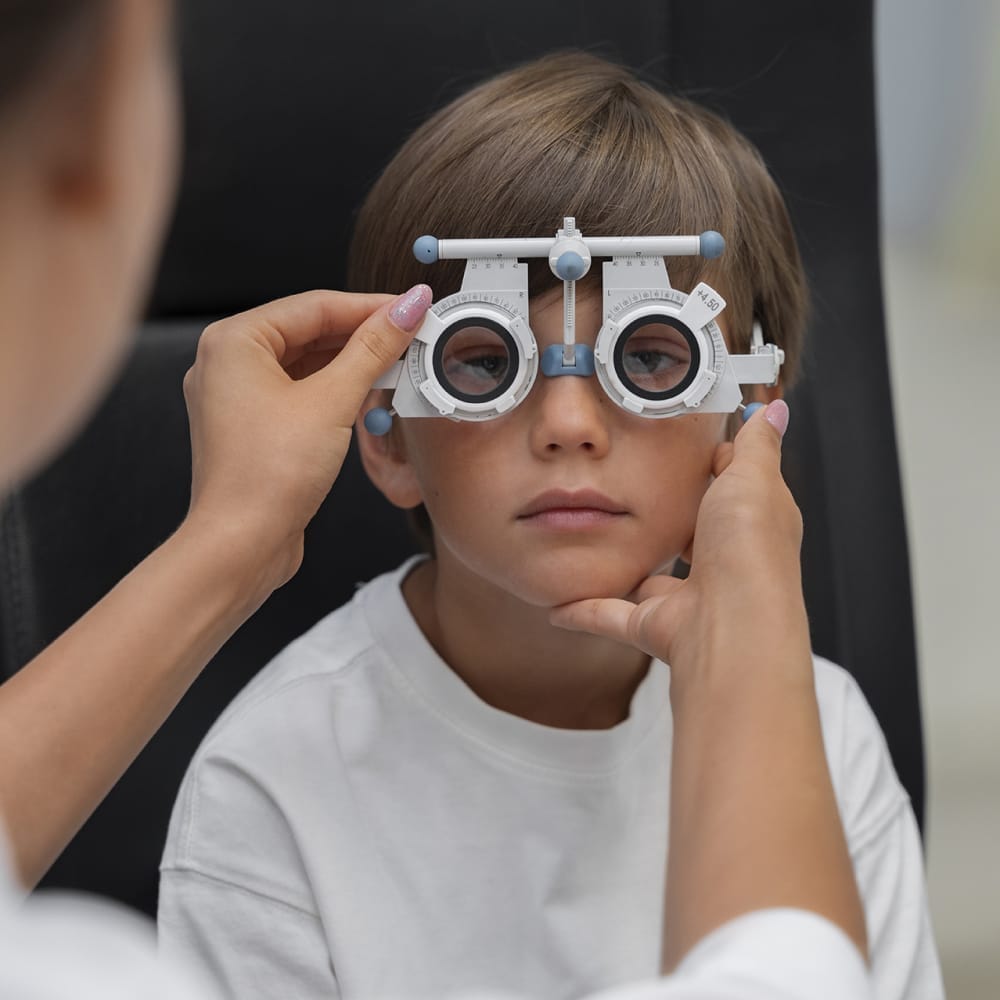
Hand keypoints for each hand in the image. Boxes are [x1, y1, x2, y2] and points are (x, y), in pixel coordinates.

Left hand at [181, 285, 431, 595]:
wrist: (241, 545)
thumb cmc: (267, 476)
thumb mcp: (332, 401)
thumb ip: (373, 349)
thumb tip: (406, 308)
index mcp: (234, 341)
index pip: (315, 306)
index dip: (371, 306)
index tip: (412, 306)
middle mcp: (228, 363)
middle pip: (309, 331)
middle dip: (363, 335)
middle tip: (412, 335)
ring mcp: (238, 397)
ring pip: (307, 362)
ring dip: (352, 363)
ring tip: (399, 363)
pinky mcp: (254, 426)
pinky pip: (300, 391)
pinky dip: (335, 389)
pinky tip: (369, 393)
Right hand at [550, 400, 807, 682]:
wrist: (732, 625)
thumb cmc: (749, 550)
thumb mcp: (753, 477)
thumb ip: (757, 443)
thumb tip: (777, 409)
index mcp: (750, 527)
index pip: (732, 492)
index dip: (713, 469)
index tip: (683, 447)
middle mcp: (722, 564)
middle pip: (691, 536)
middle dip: (666, 520)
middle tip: (629, 490)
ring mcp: (688, 599)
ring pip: (649, 580)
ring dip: (625, 566)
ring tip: (593, 543)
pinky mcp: (654, 625)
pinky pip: (608, 615)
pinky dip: (583, 610)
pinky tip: (557, 602)